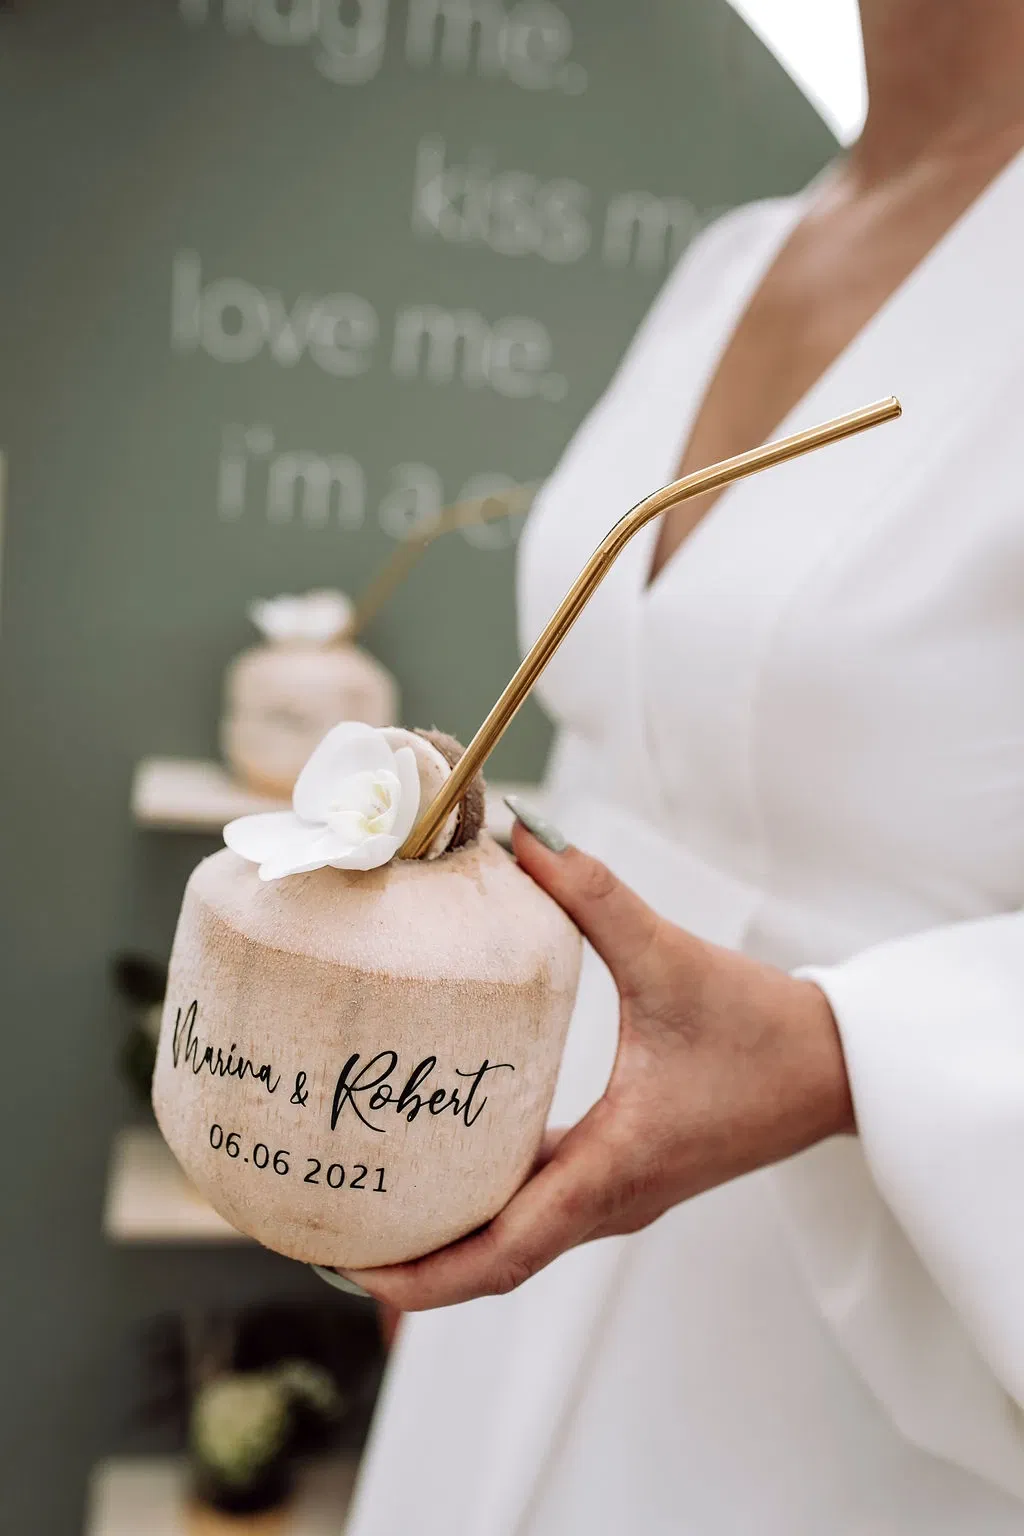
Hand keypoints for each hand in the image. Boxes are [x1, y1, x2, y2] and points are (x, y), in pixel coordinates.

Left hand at [336, 821, 854, 1310]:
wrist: (835, 1068)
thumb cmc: (763, 1028)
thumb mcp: (671, 958)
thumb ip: (593, 894)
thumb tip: (520, 833)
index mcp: (615, 1167)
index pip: (504, 1253)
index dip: (423, 1273)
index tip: (350, 1262)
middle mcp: (610, 1199)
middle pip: (493, 1263)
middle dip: (411, 1264)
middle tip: (328, 1232)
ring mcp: (618, 1194)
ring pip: (516, 1244)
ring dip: (445, 1241)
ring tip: (371, 1206)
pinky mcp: (625, 1172)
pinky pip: (540, 1210)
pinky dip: (486, 1207)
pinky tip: (447, 1162)